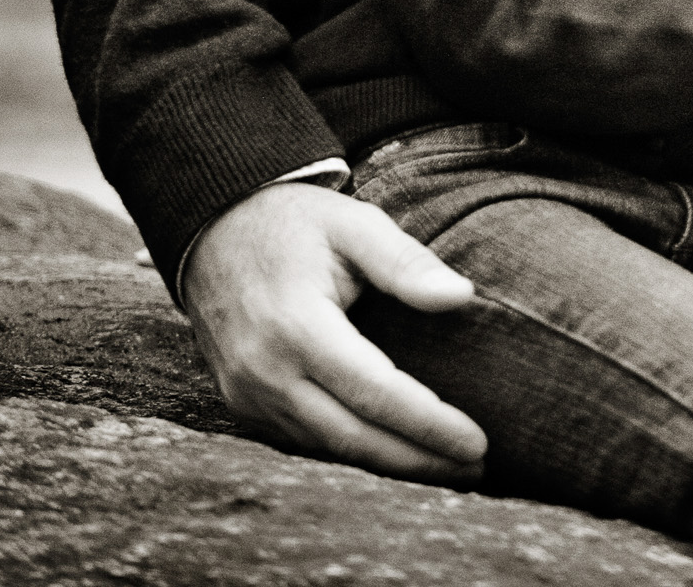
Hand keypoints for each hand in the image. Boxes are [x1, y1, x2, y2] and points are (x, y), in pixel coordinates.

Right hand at [183, 181, 487, 480]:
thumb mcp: (355, 223)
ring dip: (388, 463)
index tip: (477, 445)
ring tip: (446, 466)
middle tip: (475, 469)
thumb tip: (462, 296)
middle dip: (418, 460)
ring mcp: (247, 394)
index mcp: (297, 326)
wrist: (215, 229)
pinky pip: (303, 441)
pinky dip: (351, 452)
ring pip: (327, 448)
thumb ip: (406, 262)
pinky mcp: (241, 403)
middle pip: (352, 437)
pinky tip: (393, 451)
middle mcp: (266, 372)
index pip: (375, 393)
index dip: (428, 424)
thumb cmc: (296, 222)